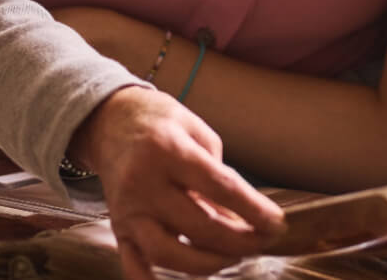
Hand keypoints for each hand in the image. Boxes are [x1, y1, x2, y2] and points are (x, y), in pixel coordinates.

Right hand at [78, 85, 284, 279]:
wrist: (109, 122)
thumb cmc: (162, 123)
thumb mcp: (197, 132)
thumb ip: (218, 174)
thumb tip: (239, 219)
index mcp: (169, 150)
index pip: (219, 186)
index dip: (253, 209)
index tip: (276, 223)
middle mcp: (144, 183)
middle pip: (198, 225)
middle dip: (239, 240)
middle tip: (263, 241)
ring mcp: (128, 210)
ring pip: (167, 253)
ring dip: (207, 264)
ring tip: (233, 257)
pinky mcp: (118, 228)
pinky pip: (133, 266)